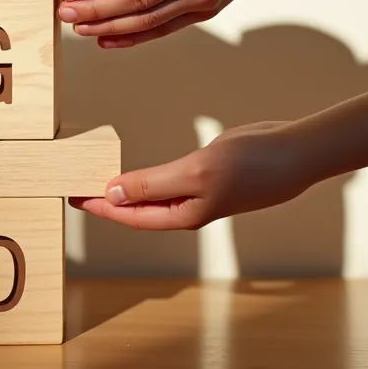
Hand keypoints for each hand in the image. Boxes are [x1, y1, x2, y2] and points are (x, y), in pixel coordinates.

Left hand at [70, 121, 315, 229]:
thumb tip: (111, 194)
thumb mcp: (194, 172)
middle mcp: (189, 207)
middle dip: (106, 202)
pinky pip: (168, 180)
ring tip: (97, 181)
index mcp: (185, 214)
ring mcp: (200, 192)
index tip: (72, 197)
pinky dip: (147, 177)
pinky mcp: (209, 174)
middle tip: (75, 187)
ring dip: (125, 189)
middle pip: (138, 209)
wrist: (296, 152)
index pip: (130, 216)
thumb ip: (151, 183)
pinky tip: (135, 172)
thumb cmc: (251, 165)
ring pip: (152, 195)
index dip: (100, 208)